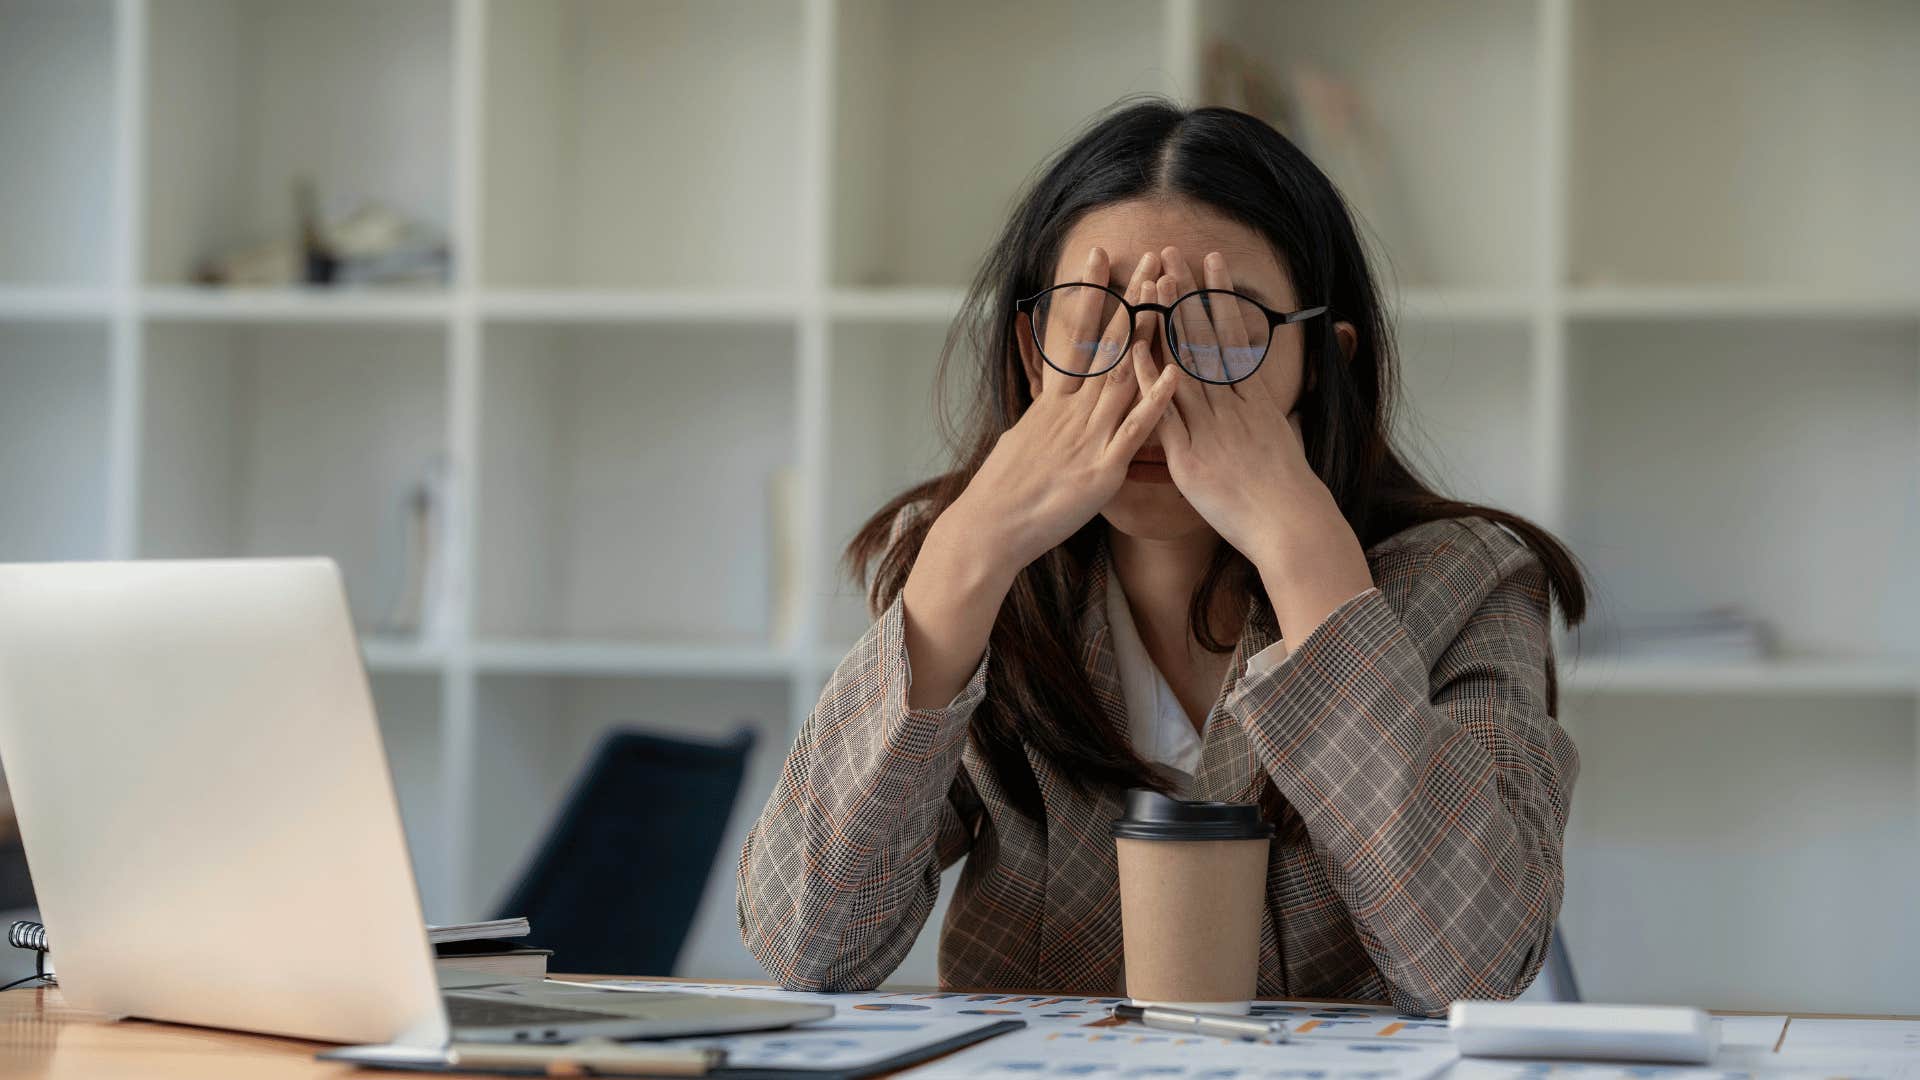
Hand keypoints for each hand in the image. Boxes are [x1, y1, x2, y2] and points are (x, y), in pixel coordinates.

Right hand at [946, 247, 1179, 572]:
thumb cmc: (1005, 491)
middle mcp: (1072, 411)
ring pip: (1124, 375)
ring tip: (1167, 293)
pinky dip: (1155, 401)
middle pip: (1108, 344)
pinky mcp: (1102, 470)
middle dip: (1131, 298)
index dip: (1090, 294)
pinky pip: (1134, 431)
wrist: (990, 528)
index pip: (1076, 335)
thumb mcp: (1022, 439)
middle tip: (1150, 257)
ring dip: (1149, 333)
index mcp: (1054, 403)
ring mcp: (1088, 437)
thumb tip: (1050, 401)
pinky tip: (1174, 372)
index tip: (1100, 256)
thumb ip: (1045, 416)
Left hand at [1140, 248, 1372, 646]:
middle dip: (1188, 294)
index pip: (1232, 336)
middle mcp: (1231, 406)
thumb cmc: (1287, 494)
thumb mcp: (1282, 443)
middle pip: (1205, 338)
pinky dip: (1149, 380)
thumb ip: (1265, 416)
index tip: (1210, 263)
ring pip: (1184, 363)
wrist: (1290, 527)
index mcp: (1254, 400)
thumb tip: (1260, 398)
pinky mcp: (1190, 456)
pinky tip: (1133, 350)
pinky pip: (1164, 412)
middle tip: (1172, 253)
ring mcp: (1210, 428)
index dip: (1219, 298)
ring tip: (1153, 281)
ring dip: (1167, 321)